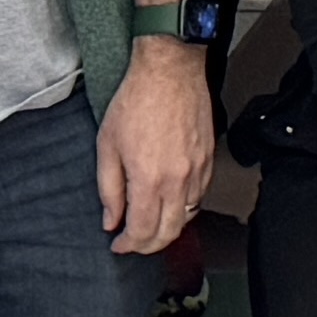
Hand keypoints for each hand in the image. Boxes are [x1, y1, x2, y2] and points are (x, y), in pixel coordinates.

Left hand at [98, 45, 214, 252]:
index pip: (142, 231)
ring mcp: (197, 171)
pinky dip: (184, 209)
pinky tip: (171, 203)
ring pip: (187, 218)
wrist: (170, 71)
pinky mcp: (209, 160)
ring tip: (151, 226)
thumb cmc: (137, 100)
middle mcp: (178, 180)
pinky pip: (199, 197)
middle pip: (169, 232)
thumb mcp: (107, 146)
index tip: (118, 244)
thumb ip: (109, 189)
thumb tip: (111, 219)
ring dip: (168, 229)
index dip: (128, 245)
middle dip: (149, 245)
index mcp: (149, 179)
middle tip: (134, 242)